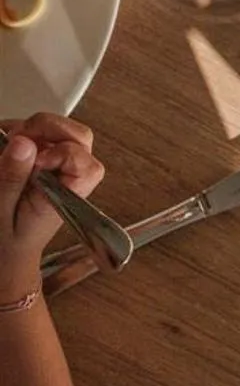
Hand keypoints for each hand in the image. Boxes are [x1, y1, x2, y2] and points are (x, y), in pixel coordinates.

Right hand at [0, 115, 102, 283]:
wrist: (5, 256)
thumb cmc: (6, 243)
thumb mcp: (0, 214)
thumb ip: (11, 180)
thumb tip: (24, 144)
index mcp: (65, 197)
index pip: (85, 165)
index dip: (63, 153)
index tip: (35, 160)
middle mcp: (67, 179)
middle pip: (80, 138)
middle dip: (49, 129)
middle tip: (17, 140)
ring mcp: (57, 167)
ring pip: (62, 130)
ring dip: (33, 130)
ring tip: (7, 147)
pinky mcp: (42, 160)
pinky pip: (41, 135)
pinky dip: (22, 134)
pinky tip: (6, 149)